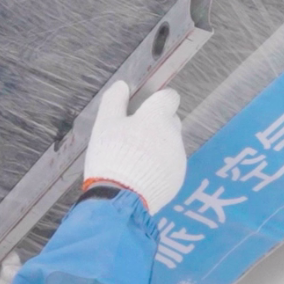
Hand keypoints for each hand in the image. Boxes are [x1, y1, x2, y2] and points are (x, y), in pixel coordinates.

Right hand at [81, 81, 187, 213]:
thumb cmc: (111, 156)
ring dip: (158, 146)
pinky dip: (160, 166)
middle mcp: (173, 135)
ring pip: (171, 144)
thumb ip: (114, 101)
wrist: (120, 198)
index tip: (142, 110)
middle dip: (156, 125)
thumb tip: (123, 86)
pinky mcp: (178, 178)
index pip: (170, 97)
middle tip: (133, 138)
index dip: (157, 101)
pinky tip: (142, 176)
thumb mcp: (105, 125)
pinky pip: (171, 164)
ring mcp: (178, 158)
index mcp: (157, 117)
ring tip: (135, 161)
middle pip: (170, 121)